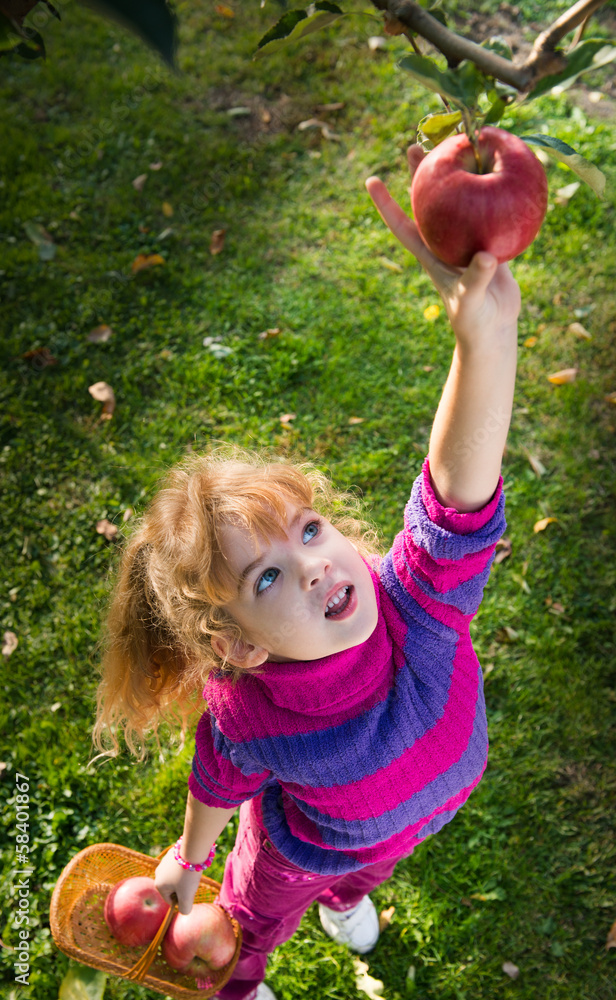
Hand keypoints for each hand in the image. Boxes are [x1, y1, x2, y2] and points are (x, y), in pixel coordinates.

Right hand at [155, 846, 201, 914]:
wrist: (192, 850)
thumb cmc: (187, 876)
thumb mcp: (187, 897)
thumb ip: (184, 909)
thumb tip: (184, 911)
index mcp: (158, 885)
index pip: (170, 900)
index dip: (182, 899)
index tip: (189, 890)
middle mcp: (158, 873)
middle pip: (173, 887)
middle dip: (183, 887)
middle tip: (191, 881)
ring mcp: (164, 861)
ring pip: (176, 876)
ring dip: (184, 876)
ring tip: (192, 872)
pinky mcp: (172, 852)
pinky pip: (179, 865)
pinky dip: (185, 866)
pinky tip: (191, 862)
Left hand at [365, 146, 520, 349]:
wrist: (493, 330)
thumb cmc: (473, 320)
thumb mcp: (471, 299)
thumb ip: (476, 279)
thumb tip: (485, 256)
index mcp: (430, 254)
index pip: (401, 225)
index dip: (385, 204)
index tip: (370, 179)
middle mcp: (443, 242)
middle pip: (427, 202)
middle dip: (420, 175)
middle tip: (415, 143)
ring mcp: (464, 241)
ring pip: (457, 200)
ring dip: (456, 174)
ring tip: (455, 145)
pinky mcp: (487, 241)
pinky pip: (487, 211)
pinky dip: (491, 193)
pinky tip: (498, 170)